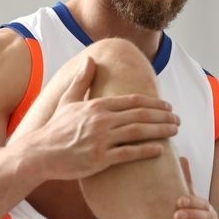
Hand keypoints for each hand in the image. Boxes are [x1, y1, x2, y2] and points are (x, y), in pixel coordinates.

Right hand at [35, 58, 179, 179]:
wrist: (39, 154)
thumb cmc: (56, 128)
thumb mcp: (68, 100)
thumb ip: (82, 80)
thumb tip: (91, 59)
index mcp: (97, 105)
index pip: (133, 101)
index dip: (154, 103)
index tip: (168, 106)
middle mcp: (101, 120)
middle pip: (141, 115)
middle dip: (163, 116)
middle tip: (178, 120)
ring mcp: (101, 140)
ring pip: (138, 132)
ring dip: (161, 130)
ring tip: (175, 131)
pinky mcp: (100, 159)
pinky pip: (128, 153)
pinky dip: (146, 150)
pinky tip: (160, 149)